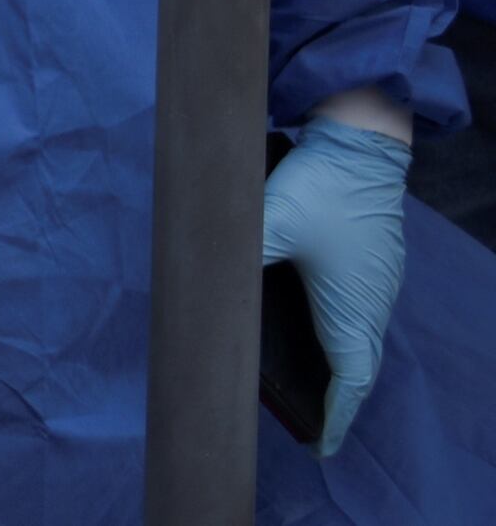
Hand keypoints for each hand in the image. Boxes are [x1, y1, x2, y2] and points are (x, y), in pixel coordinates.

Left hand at [263, 101, 415, 451]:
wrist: (360, 139)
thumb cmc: (320, 184)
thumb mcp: (271, 220)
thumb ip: (240, 255)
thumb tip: (207, 284)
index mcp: (354, 306)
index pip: (351, 378)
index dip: (334, 415)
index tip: (317, 444)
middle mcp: (372, 301)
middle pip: (356, 364)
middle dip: (333, 398)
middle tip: (309, 425)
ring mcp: (375, 281)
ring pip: (358, 337)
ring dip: (337, 365)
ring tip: (306, 388)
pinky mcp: (369, 261)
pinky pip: (356, 312)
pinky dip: (337, 333)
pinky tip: (308, 329)